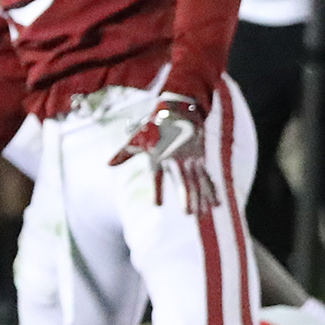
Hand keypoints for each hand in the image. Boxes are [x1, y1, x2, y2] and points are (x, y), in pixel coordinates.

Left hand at [108, 93, 219, 213]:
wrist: (179, 110)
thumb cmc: (155, 126)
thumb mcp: (138, 138)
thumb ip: (124, 153)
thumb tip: (108, 165)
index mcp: (160, 155)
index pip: (158, 176)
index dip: (158, 190)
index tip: (157, 205)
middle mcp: (177, 158)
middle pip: (184, 181)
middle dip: (187, 197)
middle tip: (189, 213)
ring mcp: (191, 159)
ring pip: (198, 182)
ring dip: (201, 198)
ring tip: (202, 214)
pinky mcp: (201, 159)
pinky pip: (207, 178)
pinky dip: (212, 191)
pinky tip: (216, 204)